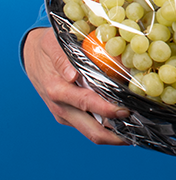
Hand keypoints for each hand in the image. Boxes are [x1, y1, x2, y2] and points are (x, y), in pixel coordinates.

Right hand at [23, 27, 129, 144]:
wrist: (32, 56)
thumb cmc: (47, 48)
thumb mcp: (52, 44)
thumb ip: (62, 58)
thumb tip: (72, 75)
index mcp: (58, 91)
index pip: (87, 104)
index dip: (108, 110)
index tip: (127, 110)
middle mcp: (62, 108)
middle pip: (91, 131)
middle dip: (116, 135)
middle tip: (140, 128)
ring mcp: (66, 115)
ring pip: (92, 132)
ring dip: (114, 134)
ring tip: (138, 130)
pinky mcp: (69, 116)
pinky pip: (89, 126)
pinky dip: (107, 127)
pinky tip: (124, 122)